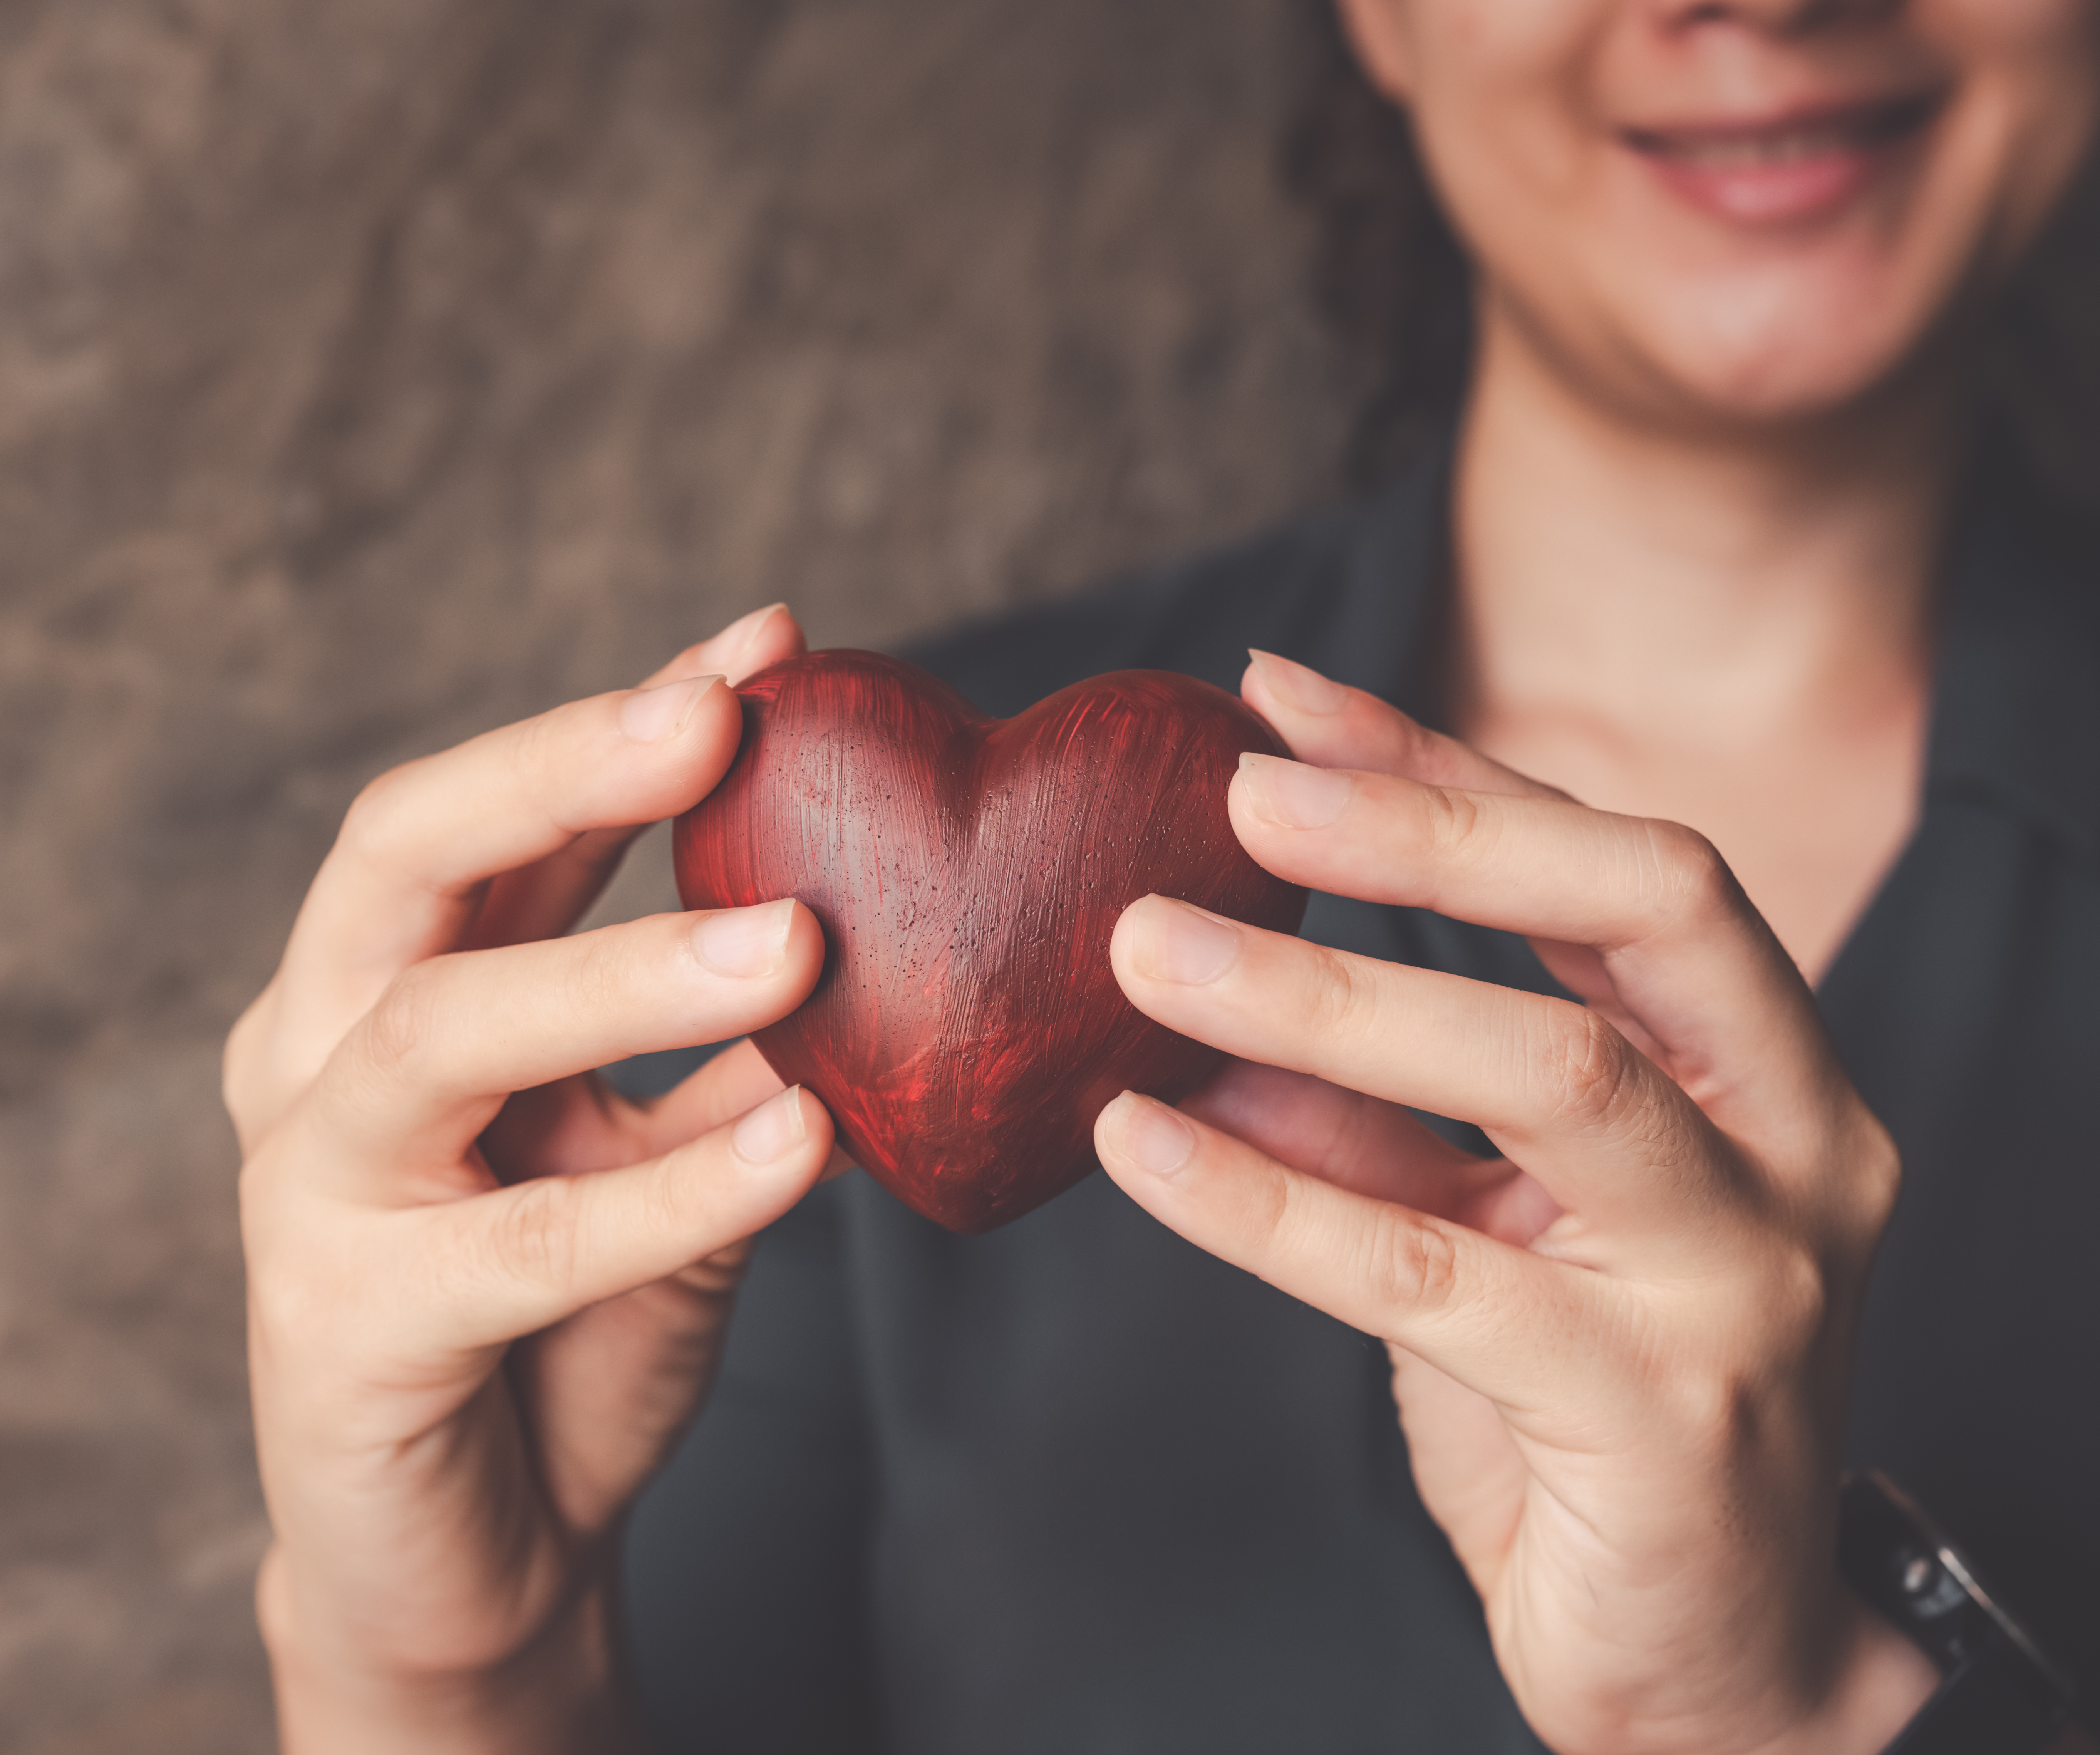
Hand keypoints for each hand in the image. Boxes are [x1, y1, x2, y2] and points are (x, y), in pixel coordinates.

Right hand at [226, 606, 840, 1752]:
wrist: (477, 1569)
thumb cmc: (565, 1349)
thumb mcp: (661, 1175)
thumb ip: (724, 1056)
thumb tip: (864, 908)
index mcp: (380, 994)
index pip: (484, 820)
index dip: (614, 724)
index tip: (765, 644)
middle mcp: (312, 1059)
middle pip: (401, 859)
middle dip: (557, 768)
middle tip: (716, 713)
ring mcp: (305, 1191)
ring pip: (437, 1030)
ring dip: (619, 971)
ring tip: (792, 938)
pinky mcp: (339, 1328)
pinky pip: (518, 1244)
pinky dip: (668, 1191)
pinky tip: (798, 1146)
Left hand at [1091, 650, 1941, 1754]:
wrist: (1707, 1652)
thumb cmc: (1592, 1410)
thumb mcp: (1486, 1225)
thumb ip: (1370, 1113)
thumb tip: (1200, 1000)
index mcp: (1766, 1078)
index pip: (1620, 869)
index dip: (1449, 775)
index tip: (1281, 701)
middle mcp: (1793, 1153)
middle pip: (1641, 916)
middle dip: (1435, 838)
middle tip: (1239, 790)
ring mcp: (1744, 1283)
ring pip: (1549, 1077)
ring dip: (1326, 1001)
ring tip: (1141, 949)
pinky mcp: (1656, 1417)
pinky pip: (1431, 1273)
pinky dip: (1266, 1199)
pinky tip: (1139, 1142)